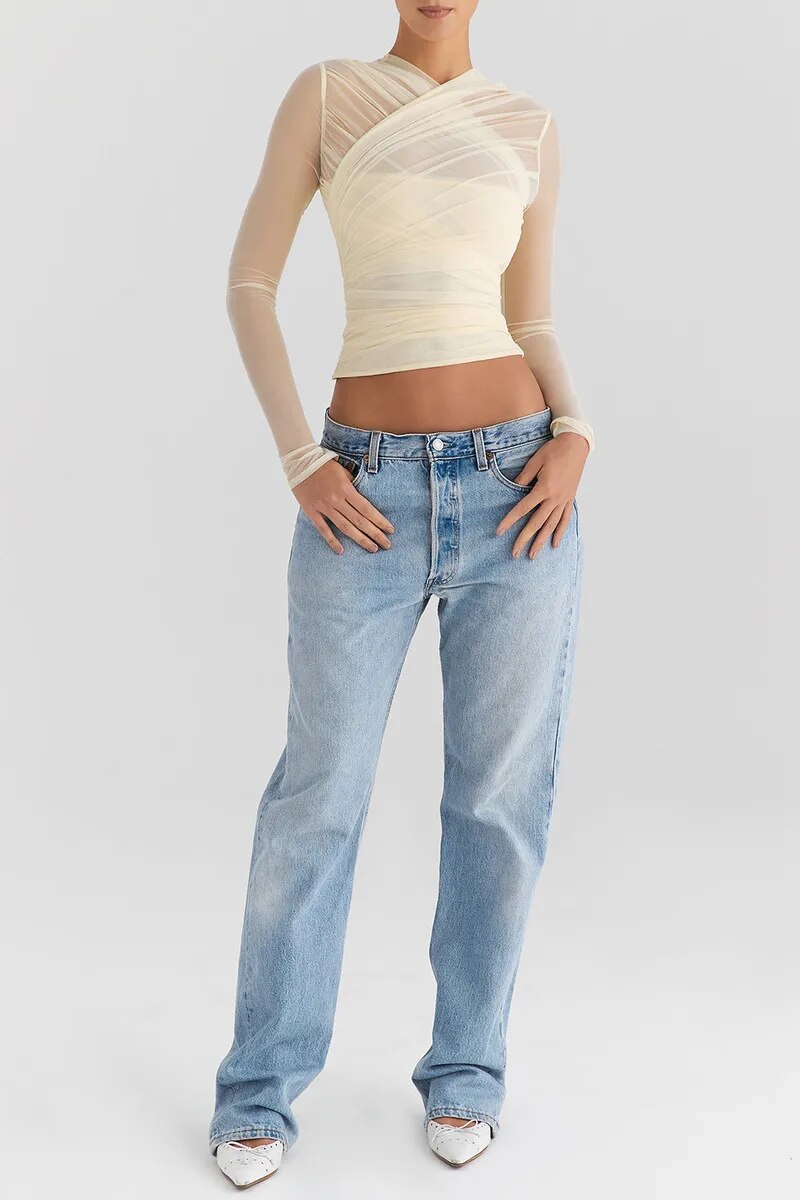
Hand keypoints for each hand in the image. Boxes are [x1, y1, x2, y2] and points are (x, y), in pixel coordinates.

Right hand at [293, 460, 394, 553]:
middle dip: (375, 534)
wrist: (299, 463)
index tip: (390, 530)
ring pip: (345, 527)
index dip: (380, 521)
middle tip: (387, 545)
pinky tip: (341, 551)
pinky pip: (323, 529)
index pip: (367, 509)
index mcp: (346, 489)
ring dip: (360, 539)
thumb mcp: (343, 471)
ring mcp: (324, 507)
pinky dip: (332, 540)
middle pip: (359, 521)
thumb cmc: (324, 465)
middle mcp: (337, 500)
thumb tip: (365, 497)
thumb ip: (354, 484)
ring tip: (373, 549)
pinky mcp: (312, 511)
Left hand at [496, 432, 588, 557]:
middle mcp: (554, 498)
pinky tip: (555, 543)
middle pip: (537, 523)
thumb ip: (523, 477)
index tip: (499, 532)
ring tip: (533, 554)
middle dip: (524, 539)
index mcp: (544, 489)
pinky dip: (560, 532)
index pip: (523, 509)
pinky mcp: (570, 499)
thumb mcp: (535, 461)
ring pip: (551, 525)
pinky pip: (565, 519)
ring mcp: (564, 500)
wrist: (576, 445)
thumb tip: (513, 490)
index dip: (510, 521)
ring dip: (542, 541)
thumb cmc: (553, 450)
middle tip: (515, 553)